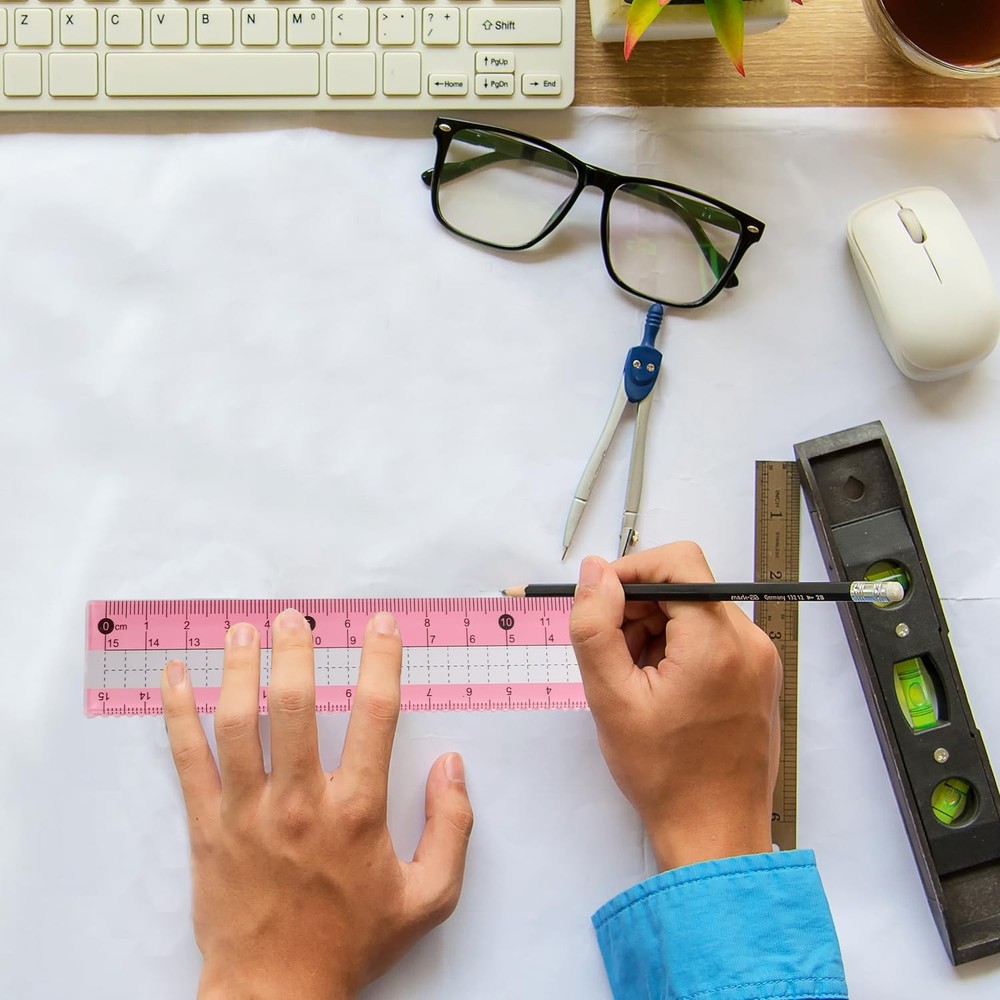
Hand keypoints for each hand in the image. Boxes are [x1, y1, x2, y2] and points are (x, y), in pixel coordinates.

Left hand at [161, 609, 473, 999]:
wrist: (277, 995)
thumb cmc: (353, 943)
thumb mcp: (430, 897)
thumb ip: (453, 827)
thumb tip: (453, 765)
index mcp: (358, 811)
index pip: (376, 715)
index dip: (381, 660)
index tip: (381, 625)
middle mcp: (301, 801)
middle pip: (295, 706)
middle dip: (295, 651)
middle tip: (293, 616)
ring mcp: (248, 812)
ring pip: (238, 723)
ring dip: (238, 668)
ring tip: (241, 630)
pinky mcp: (207, 827)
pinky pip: (188, 760)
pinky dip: (176, 714)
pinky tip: (173, 677)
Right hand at [569, 543, 780, 871]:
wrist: (715, 834)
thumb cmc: (665, 774)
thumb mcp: (611, 698)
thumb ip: (595, 626)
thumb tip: (594, 571)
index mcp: (718, 641)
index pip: (678, 562)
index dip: (632, 571)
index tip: (602, 604)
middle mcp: (749, 642)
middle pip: (686, 587)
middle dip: (640, 609)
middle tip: (614, 656)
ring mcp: (760, 660)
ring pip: (697, 612)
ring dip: (657, 631)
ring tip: (636, 682)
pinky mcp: (759, 676)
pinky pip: (713, 638)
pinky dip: (680, 649)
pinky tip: (660, 691)